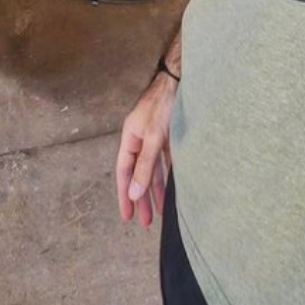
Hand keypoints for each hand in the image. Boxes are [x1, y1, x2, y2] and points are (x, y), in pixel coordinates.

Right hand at [114, 72, 176, 227]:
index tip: (126, 215)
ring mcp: (155, 140)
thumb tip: (134, 193)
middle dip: (140, 198)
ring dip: (155, 191)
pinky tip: (171, 190)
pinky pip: (166, 164)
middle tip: (143, 222)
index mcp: (130, 139)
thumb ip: (145, 167)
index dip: (124, 194)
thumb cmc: (163, 106)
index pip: (124, 173)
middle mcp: (140, 141)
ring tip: (158, 213)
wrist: (180, 83)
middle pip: (138, 175)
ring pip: (153, 171)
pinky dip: (168, 178)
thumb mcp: (153, 139)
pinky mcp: (169, 139)